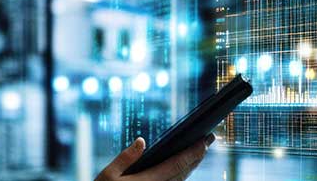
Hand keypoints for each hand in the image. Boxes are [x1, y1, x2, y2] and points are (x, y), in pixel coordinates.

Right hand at [94, 133, 214, 180]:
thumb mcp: (108, 175)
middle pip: (183, 172)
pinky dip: (182, 175)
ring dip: (192, 166)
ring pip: (181, 180)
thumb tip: (141, 141)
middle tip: (208, 140)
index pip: (176, 165)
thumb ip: (126, 158)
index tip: (204, 141)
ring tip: (199, 151)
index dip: (192, 153)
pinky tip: (184, 168)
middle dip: (197, 156)